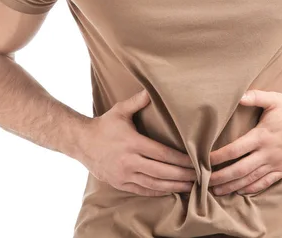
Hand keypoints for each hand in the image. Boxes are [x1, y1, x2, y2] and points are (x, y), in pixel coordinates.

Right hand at [77, 89, 196, 196]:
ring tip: (189, 186)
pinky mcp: (120, 184)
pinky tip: (170, 191)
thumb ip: (138, 101)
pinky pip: (142, 190)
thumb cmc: (104, 125)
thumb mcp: (120, 110)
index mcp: (132, 143)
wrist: (82, 143)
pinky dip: (158, 191)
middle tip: (199, 176)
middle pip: (162, 171)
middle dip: (182, 175)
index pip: (162, 154)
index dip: (181, 160)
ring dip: (173, 186)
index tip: (195, 161)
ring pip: (154, 184)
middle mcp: (129, 161)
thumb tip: (152, 90)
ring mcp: (124, 175)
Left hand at [208, 90, 281, 195]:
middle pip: (240, 169)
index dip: (219, 157)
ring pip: (251, 179)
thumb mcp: (273, 99)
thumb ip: (254, 96)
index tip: (205, 160)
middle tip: (206, 182)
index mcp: (262, 136)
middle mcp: (267, 153)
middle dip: (221, 177)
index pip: (235, 150)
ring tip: (217, 191)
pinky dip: (251, 188)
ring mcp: (276, 163)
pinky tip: (240, 190)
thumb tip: (237, 95)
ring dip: (232, 185)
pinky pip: (265, 183)